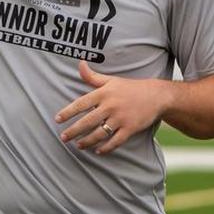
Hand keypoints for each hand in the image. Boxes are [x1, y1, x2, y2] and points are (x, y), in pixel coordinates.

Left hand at [55, 61, 172, 154]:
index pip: (81, 104)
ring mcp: (121, 118)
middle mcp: (111, 106)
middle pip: (87, 122)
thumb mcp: (110, 80)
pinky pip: (115, 141)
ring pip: (99, 134)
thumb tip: (80, 62)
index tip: (57, 120)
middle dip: (73, 131)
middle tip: (63, 138)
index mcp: (104, 93)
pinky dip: (105, 148)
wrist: (156, 95)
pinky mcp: (131, 128)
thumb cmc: (129, 87)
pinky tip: (97, 151)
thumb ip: (92, 76)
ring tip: (78, 145)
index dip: (68, 112)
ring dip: (87, 141)